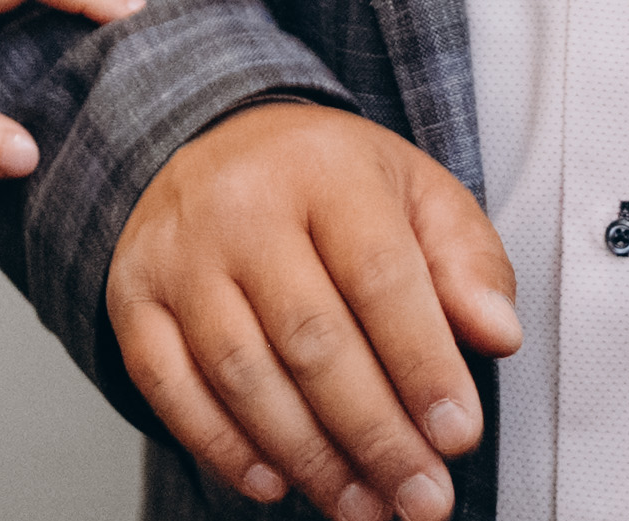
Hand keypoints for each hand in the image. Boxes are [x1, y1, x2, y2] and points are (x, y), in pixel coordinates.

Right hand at [107, 103, 516, 520]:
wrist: (221, 143)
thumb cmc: (332, 184)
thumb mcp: (417, 193)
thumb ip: (468, 262)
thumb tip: (496, 333)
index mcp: (325, 168)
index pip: (379, 275)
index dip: (421, 363)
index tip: (458, 435)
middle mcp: (241, 204)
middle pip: (311, 338)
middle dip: (375, 434)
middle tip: (422, 497)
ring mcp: (178, 254)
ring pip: (243, 374)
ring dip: (310, 458)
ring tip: (363, 505)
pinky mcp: (132, 297)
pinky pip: (170, 388)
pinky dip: (223, 449)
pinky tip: (276, 482)